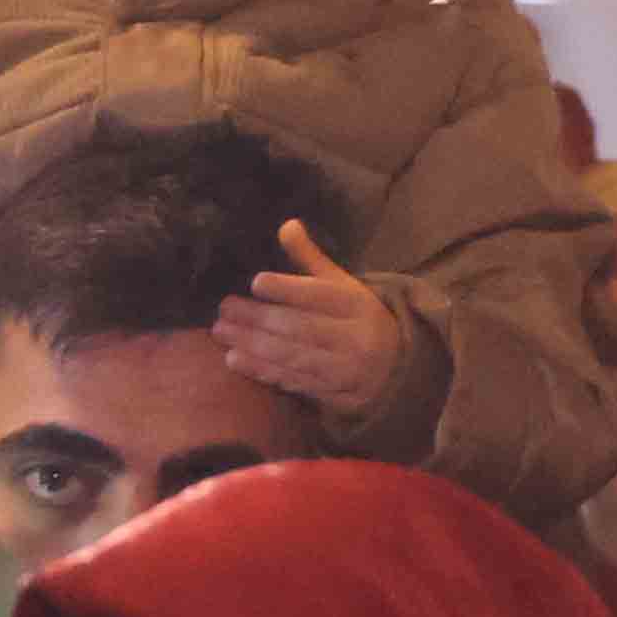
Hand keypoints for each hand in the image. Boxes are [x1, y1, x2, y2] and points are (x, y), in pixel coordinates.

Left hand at [217, 230, 439, 429]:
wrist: (394, 367)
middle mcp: (352, 336)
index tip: (256, 282)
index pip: (319, 295)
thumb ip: (311, 259)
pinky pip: (293, 381)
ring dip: (253, 346)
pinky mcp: (331, 392)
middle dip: (258, 319)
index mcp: (355, 304)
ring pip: (293, 356)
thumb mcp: (343, 285)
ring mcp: (342, 368)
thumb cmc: (357, 318)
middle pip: (300, 327)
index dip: (287, 289)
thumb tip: (286, 225)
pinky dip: (263, 370)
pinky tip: (236, 359)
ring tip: (222, 333)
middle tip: (225, 309)